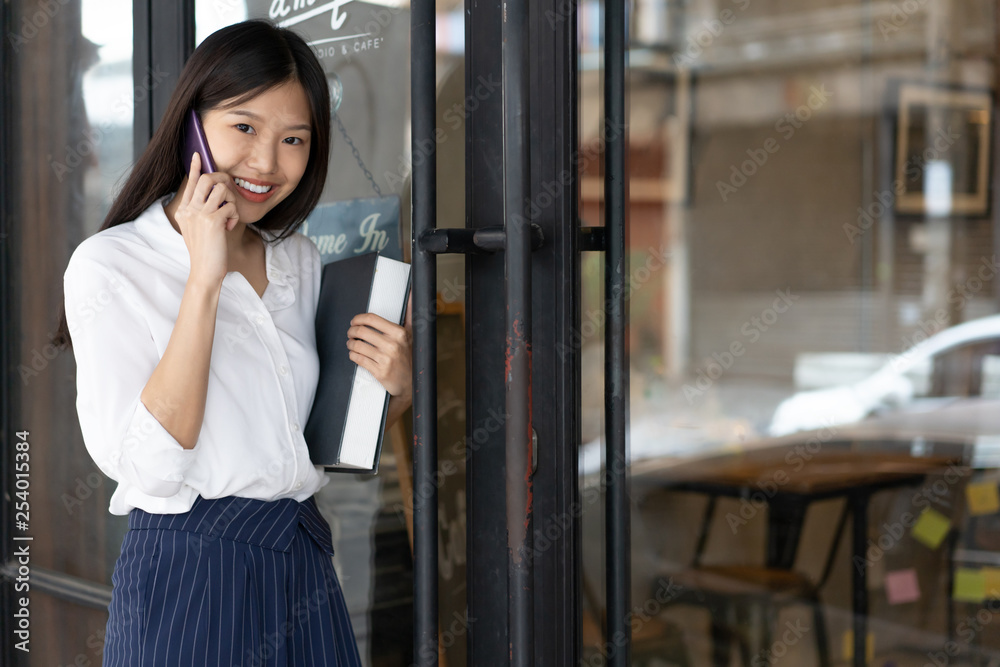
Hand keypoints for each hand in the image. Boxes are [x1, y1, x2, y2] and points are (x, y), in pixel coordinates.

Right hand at [174, 152, 238, 288]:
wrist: (205, 271)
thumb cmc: (206, 251)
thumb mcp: (199, 229)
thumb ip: (201, 212)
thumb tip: (215, 194)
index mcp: (183, 211)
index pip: (190, 184)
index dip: (195, 168)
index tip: (198, 155)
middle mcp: (188, 210)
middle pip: (207, 180)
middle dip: (222, 182)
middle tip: (228, 194)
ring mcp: (199, 214)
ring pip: (221, 190)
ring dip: (231, 202)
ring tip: (229, 217)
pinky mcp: (212, 220)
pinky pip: (231, 206)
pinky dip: (235, 216)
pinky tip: (230, 227)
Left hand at [346, 304, 411, 401]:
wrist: (412, 382)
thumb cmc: (410, 356)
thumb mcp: (412, 334)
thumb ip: (410, 313)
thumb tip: (411, 295)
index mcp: (399, 333)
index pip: (371, 319)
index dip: (358, 319)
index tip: (354, 321)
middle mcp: (392, 345)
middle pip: (361, 331)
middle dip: (351, 331)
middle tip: (350, 332)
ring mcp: (385, 359)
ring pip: (357, 345)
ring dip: (350, 343)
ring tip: (351, 343)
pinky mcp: (379, 372)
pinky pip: (358, 358)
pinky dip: (352, 354)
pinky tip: (354, 353)